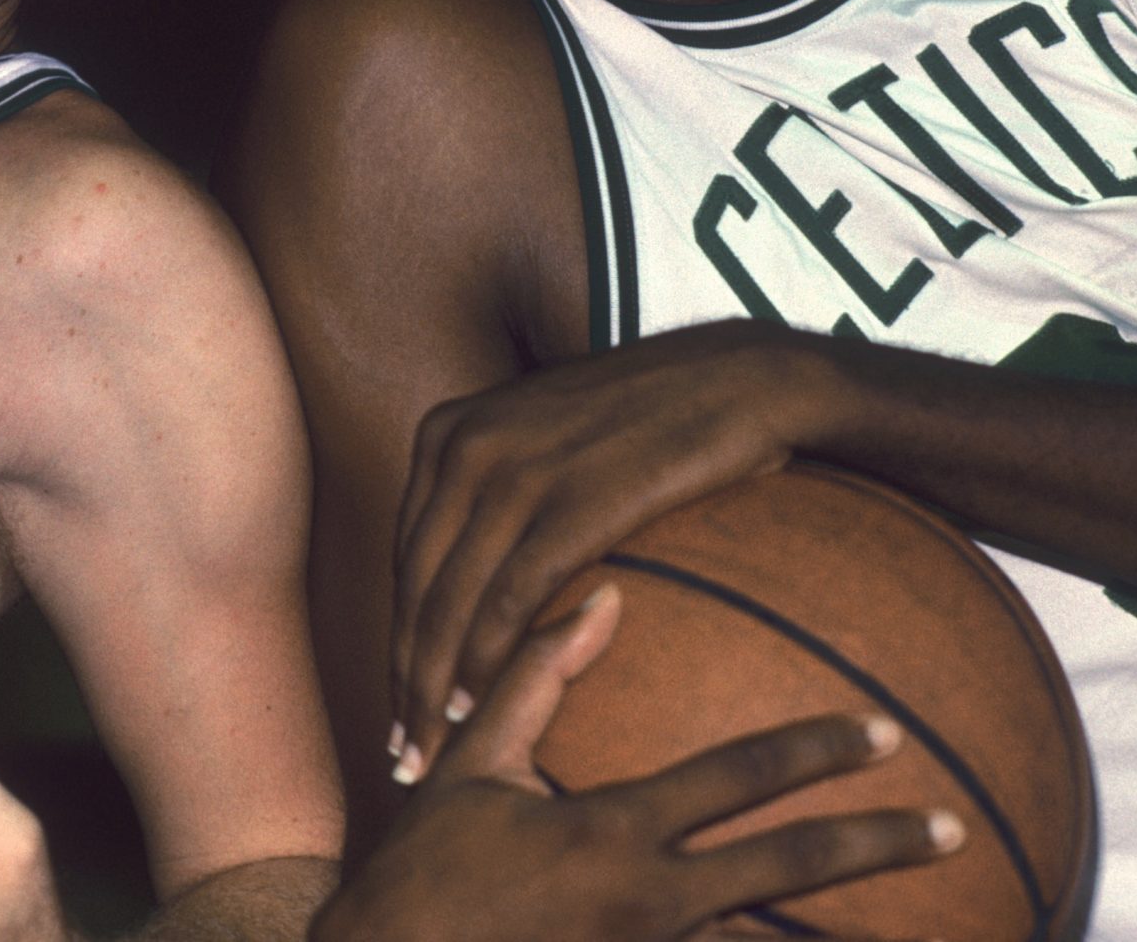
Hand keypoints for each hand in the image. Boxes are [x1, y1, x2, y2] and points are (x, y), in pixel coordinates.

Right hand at [318, 585, 955, 941]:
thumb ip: (536, 679)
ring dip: (848, 931)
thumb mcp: (472, 767)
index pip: (737, 778)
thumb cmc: (422, 873)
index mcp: (612, 831)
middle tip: (950, 825)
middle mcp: (649, 903)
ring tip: (926, 927)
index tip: (883, 731)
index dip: (815, 748)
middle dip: (875, 844)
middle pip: (787, 868)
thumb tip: (599, 596)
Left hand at [392, 318, 845, 777]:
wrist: (739, 381)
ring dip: (435, 691)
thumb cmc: (646, 421)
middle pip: (414, 589)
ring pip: (451, 604)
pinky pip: (511, 599)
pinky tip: (481, 711)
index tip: (400, 706)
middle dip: (404, 681)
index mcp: (446, 431)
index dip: (398, 641)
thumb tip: (478, 574)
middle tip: (402, 757)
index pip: (405, 558)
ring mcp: (515, 470)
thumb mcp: (544, 435)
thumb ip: (498, 490)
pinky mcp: (571, 501)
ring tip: (435, 756)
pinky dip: (487, 662)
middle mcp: (464, 446)